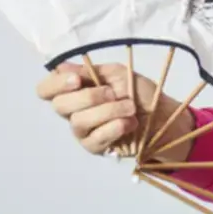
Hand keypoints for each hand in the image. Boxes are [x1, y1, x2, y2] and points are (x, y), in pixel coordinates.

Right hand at [35, 62, 195, 163]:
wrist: (166, 117)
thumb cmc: (142, 93)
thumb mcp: (119, 74)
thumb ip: (91, 71)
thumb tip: (61, 67)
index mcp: (76, 89)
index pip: (47, 89)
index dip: (55, 84)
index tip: (77, 80)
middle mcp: (74, 110)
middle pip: (59, 105)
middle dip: (88, 97)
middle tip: (113, 93)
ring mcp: (84, 131)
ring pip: (79, 121)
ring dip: (107, 111)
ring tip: (130, 108)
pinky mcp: (96, 147)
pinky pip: (94, 139)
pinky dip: (113, 128)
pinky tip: (129, 124)